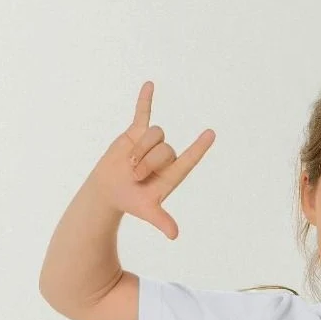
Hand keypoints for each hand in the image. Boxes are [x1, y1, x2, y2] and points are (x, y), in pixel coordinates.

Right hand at [87, 81, 215, 239]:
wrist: (109, 190)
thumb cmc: (131, 201)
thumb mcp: (147, 211)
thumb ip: (161, 220)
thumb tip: (174, 235)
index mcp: (173, 173)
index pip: (190, 158)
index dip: (199, 147)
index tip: (211, 134)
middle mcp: (166, 156)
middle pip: (164, 147)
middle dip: (146, 161)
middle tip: (136, 175)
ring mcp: (152, 143)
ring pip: (153, 135)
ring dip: (138, 149)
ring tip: (130, 164)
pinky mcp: (136, 133)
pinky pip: (142, 114)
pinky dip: (145, 100)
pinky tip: (150, 84)